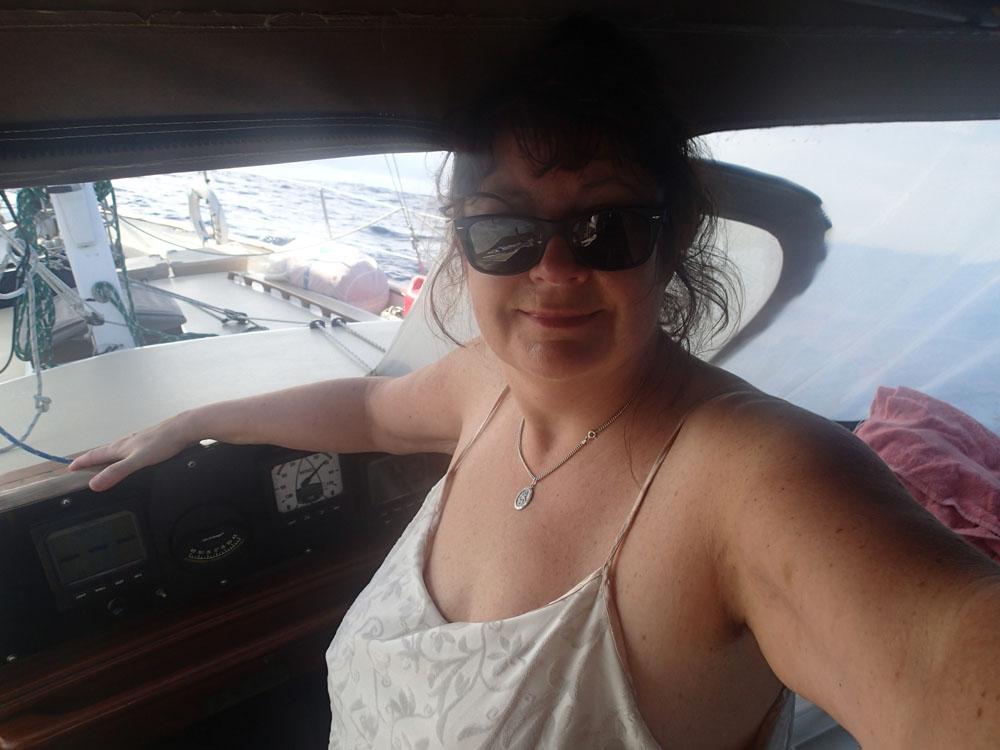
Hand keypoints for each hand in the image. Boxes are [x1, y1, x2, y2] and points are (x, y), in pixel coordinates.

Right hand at [69, 414, 195, 490]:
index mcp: (120, 447)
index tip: (70, 467)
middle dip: (92, 459)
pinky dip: (124, 456)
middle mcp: (127, 442)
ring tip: (104, 463)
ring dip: (108, 457)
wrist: (184, 428)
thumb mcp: (137, 461)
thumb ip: (116, 472)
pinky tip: (132, 459)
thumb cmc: (162, 442)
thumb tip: (94, 484)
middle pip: (105, 452)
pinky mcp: (151, 443)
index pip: (95, 455)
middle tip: (83, 466)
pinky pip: (131, 451)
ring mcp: (139, 442)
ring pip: (118, 450)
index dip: (82, 462)